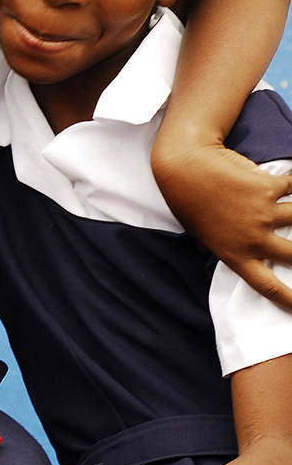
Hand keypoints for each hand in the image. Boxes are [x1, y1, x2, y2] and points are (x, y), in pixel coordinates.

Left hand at [153, 139, 291, 308]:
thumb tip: (207, 254)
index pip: (266, 286)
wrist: (183, 164)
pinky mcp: (268, 187)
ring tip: (290, 214)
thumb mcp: (194, 230)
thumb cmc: (184, 198)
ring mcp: (263, 213)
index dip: (288, 300)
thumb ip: (208, 245)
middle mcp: (252, 238)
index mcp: (233, 254)